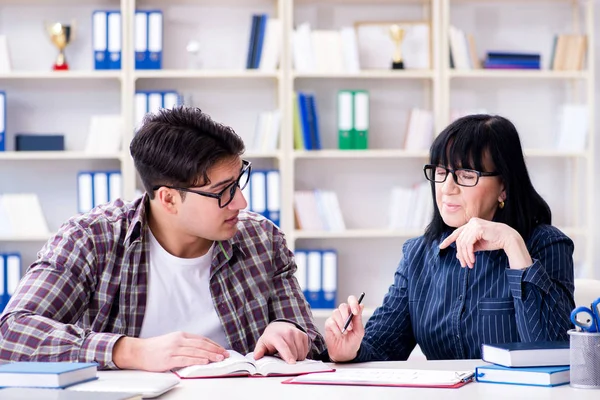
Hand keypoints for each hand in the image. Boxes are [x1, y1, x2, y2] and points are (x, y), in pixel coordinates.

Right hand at [113, 331, 229, 371]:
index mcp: (181, 335)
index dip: (214, 344)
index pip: (202, 339)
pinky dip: (197, 360)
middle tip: (225, 354)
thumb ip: (185, 344)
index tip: (222, 349)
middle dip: (215, 350)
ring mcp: (174, 349)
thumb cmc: (155, 348)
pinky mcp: (169, 359)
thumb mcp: (172, 341)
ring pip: (196, 351)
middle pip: (201, 344)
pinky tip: (205, 361)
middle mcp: (179, 340)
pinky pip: (186, 359)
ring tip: (219, 359)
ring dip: (210, 355)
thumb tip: (201, 350)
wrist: (138, 351)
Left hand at [253, 321, 308, 363]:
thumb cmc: (270, 338)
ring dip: (297, 358)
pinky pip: (305, 350)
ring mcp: (296, 333)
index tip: (292, 363)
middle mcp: (287, 332)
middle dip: (291, 360)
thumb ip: (259, 350)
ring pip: (300, 352)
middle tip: (285, 359)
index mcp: (276, 336)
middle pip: (294, 353)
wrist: (279, 327)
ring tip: (289, 355)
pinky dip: (301, 354)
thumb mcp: (262, 343)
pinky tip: (295, 351)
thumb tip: (257, 357)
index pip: (283, 347)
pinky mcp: (303, 335)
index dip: (288, 356)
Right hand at [324, 295, 364, 361]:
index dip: (353, 303)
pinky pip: (331, 322)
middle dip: (346, 316)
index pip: (352, 300)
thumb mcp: (359, 331)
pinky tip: (339, 335)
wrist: (345, 353)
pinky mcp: (329, 324)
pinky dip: (337, 330)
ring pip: (336, 313)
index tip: (355, 312)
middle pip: (342, 306)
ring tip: (345, 333)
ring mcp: (335, 318)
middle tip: (350, 327)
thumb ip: (358, 318)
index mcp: (352, 312)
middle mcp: (343, 313)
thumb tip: (361, 305)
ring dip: (342, 324)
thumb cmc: (353, 341)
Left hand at [439, 217, 531, 268]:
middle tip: (463, 265)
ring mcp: (474, 224)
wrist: (508, 238)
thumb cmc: (494, 241)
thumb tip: (458, 255)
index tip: (441, 246)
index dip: (448, 240)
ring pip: (463, 243)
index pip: (457, 233)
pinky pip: (468, 244)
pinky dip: (469, 253)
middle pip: (459, 240)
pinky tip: (473, 260)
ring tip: (469, 264)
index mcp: (471, 224)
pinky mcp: (478, 229)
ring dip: (465, 256)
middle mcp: (471, 222)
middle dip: (460, 254)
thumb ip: (468, 247)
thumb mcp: (478, 245)